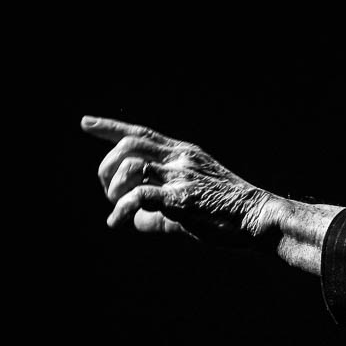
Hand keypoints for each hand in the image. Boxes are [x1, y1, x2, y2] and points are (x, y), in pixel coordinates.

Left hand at [83, 115, 274, 248]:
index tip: (85, 123)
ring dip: (114, 189)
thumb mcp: (191, 207)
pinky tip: (118, 222)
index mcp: (184, 154)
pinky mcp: (183, 198)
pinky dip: (123, 210)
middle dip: (106, 168)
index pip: (142, 134)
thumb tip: (135, 221)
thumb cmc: (229, 215)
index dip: (110, 128)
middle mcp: (181, 159)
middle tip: (107, 192)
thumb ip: (160, 212)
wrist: (260, 218)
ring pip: (131, 167)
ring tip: (116, 208)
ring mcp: (182, 176)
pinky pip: (141, 197)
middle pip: (129, 146)